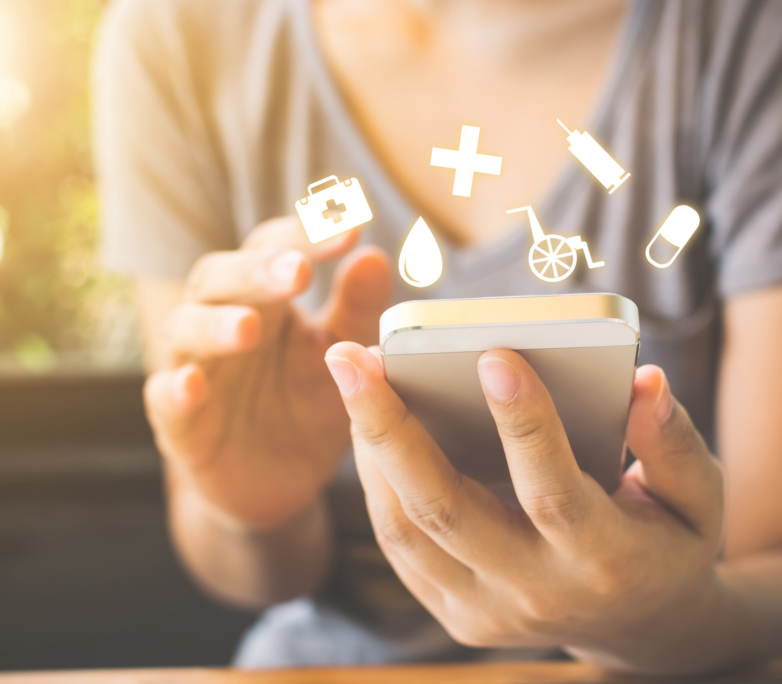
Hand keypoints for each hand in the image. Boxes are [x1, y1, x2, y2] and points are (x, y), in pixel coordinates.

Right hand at [145, 218, 391, 529]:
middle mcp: (220, 321)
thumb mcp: (343, 357)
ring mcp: (195, 368)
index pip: (273, 249)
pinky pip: (163, 399)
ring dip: (214, 325)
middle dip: (256, 272)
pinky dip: (174, 390)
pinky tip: (193, 385)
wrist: (283, 480)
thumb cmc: (310, 403)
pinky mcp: (179, 424)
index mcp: (264, 298)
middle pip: (220, 278)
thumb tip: (374, 256)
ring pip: (184, 329)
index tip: (349, 226)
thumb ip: (356, 309)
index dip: (305, 235)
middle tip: (298, 271)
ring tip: (249, 328)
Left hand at [324, 342, 724, 671]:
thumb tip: (643, 381)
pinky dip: (375, 481)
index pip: (552, 491)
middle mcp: (533, 591)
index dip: (524, 423)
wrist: (637, 629)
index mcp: (602, 561)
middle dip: (389, 426)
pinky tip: (366, 422)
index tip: (492, 353)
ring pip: (405, 527)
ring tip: (352, 376)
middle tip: (352, 356)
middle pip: (444, 509)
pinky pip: (398, 544)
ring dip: (368, 447)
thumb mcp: (696, 500)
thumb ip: (672, 443)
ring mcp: (483, 609)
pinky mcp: (453, 609)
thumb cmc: (665, 546)